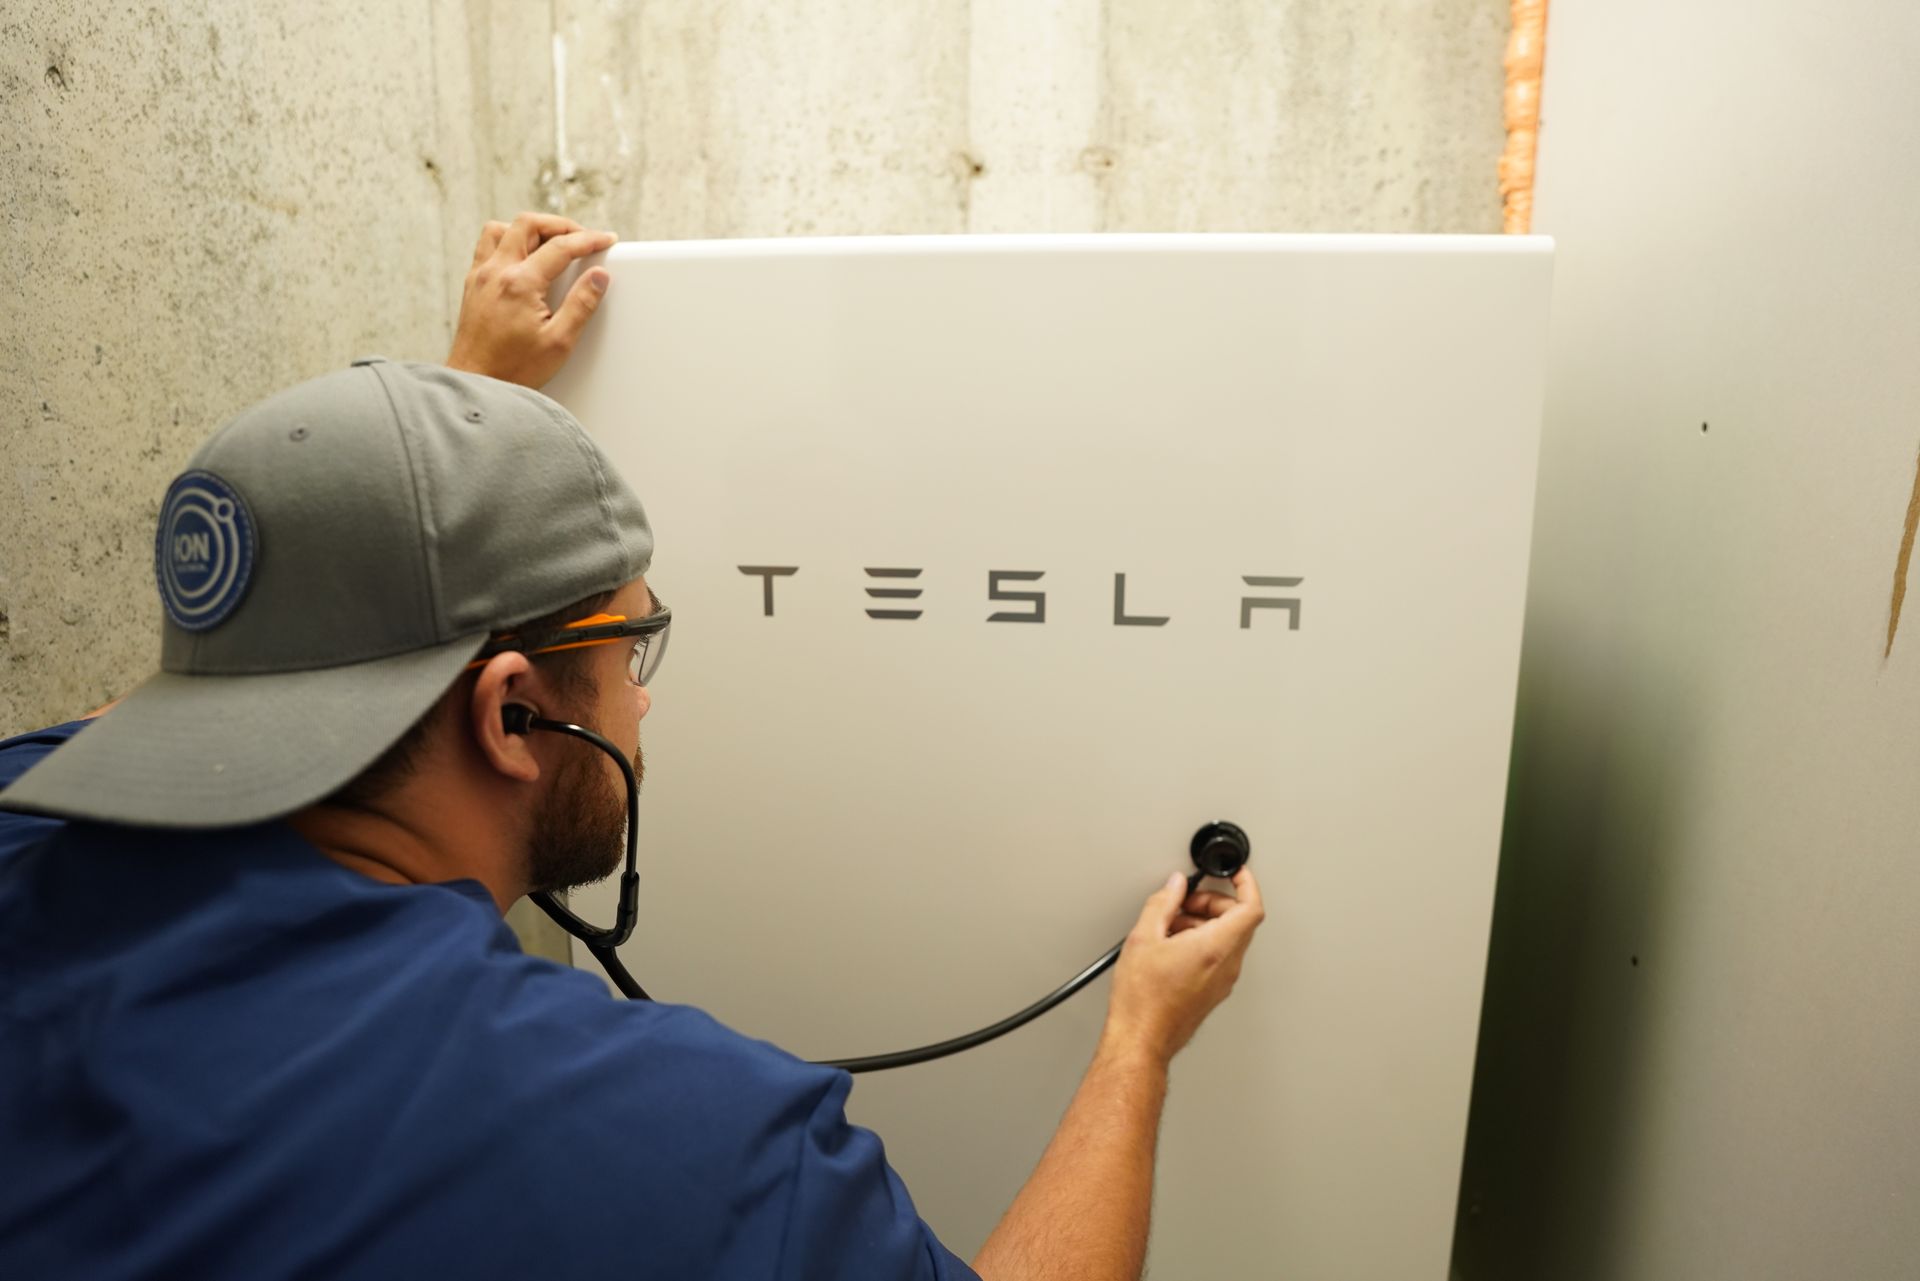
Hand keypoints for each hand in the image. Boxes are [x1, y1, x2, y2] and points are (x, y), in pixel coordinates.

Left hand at [445, 213, 616, 387]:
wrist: (477, 383)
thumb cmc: (514, 370)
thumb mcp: (559, 342)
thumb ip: (582, 304)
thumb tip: (598, 277)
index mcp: (520, 283)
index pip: (560, 247)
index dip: (588, 239)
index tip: (605, 240)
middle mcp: (496, 272)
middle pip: (528, 224)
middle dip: (559, 225)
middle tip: (580, 237)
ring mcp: (480, 276)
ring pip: (502, 229)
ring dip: (529, 229)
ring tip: (550, 243)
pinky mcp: (472, 285)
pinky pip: (487, 245)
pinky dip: (508, 241)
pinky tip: (522, 257)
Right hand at [1103, 866, 1265, 1066]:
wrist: (1141, 1039)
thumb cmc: (1142, 999)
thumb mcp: (1143, 938)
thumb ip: (1162, 903)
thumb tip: (1175, 885)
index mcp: (1215, 947)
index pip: (1251, 907)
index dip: (1246, 883)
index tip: (1235, 873)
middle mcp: (1227, 965)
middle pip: (1239, 920)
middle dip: (1214, 902)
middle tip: (1186, 899)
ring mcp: (1223, 981)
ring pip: (1229, 938)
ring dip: (1205, 921)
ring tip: (1171, 924)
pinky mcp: (1214, 991)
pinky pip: (1219, 956)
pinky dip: (1202, 940)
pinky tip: (1172, 944)